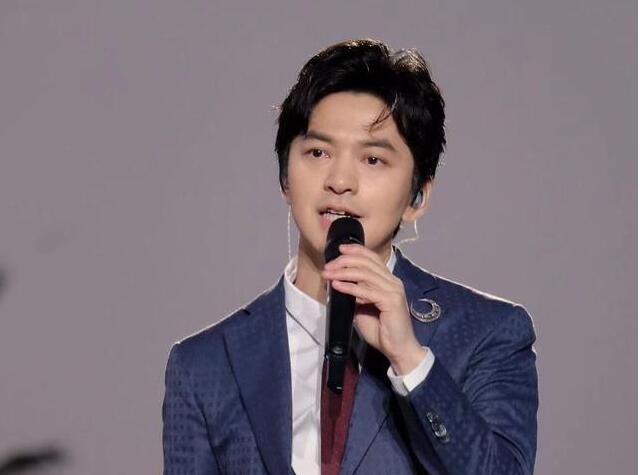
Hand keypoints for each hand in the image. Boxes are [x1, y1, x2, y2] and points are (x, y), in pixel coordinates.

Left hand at [321, 243, 425, 374]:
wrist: (398, 349)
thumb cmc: (381, 331)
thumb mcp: (362, 308)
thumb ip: (354, 295)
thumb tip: (336, 284)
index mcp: (388, 281)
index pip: (372, 258)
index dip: (356, 250)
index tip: (339, 249)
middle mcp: (393, 282)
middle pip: (367, 263)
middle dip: (345, 261)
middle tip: (328, 266)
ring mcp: (393, 290)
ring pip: (365, 274)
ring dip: (343, 272)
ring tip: (328, 274)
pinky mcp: (391, 301)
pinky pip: (366, 291)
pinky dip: (350, 287)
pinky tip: (337, 286)